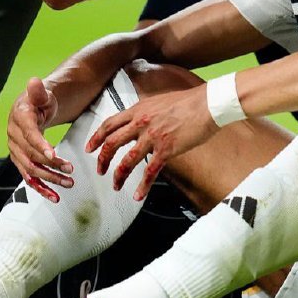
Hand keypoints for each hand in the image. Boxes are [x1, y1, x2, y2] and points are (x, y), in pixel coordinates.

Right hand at [7, 77, 72, 201]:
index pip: (29, 134)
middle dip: (50, 165)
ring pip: (31, 170)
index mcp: (19, 119)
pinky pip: (29, 178)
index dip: (40, 145)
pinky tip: (55, 197)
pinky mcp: (21, 161)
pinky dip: (41, 189)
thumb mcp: (43, 94)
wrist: (32, 109)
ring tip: (68, 183)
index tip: (53, 155)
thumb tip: (34, 82)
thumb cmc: (40, 101)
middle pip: (31, 155)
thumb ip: (39, 91)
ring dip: (49, 179)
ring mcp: (16, 151)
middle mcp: (13, 137)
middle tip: (70, 170)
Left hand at [86, 86, 217, 199]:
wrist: (207, 104)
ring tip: (116, 186)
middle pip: (112, 143)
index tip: (90, 148)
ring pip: (127, 160)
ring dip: (118, 175)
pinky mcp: (166, 149)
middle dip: (102, 159)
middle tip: (100, 170)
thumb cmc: (188, 102)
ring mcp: (153, 137)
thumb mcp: (159, 102)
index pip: (109, 124)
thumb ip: (146, 112)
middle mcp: (141, 123)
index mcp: (139, 110)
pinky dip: (142, 186)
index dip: (96, 137)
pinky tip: (138, 195)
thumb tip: (139, 121)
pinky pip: (149, 172)